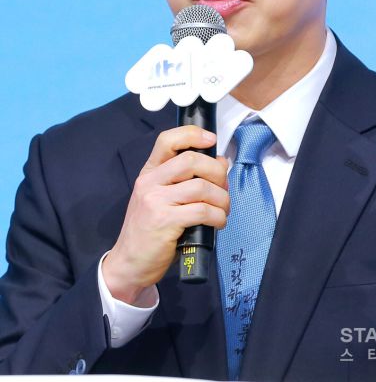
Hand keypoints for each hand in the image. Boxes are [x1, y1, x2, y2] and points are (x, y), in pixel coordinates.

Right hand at [102, 125, 228, 303]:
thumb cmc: (150, 231)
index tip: (211, 140)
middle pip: (192, 160)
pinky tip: (218, 222)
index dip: (192, 135)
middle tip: (223, 188)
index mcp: (149, 173)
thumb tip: (220, 162)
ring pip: (202, 187)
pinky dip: (218, 216)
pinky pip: (202, 211)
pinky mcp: (164, 222)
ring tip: (223, 209)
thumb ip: (187, 179)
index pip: (167, 140)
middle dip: (217, 172)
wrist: (129, 264)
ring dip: (222, 199)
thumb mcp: (163, 198)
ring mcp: (155, 202)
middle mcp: (150, 183)